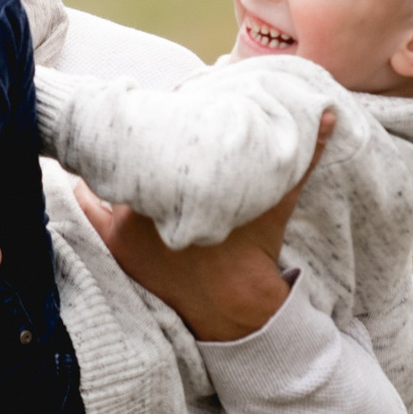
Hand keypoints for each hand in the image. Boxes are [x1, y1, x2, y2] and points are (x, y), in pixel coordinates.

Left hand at [74, 109, 334, 341]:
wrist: (237, 307)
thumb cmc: (253, 249)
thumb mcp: (277, 198)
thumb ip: (300, 156)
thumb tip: (329, 115)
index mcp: (177, 178)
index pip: (150, 134)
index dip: (145, 118)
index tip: (144, 106)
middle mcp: (145, 199)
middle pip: (126, 156)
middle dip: (128, 142)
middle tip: (130, 127)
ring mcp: (125, 226)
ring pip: (102, 181)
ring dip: (105, 167)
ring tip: (107, 149)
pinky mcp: (117, 250)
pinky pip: (89, 214)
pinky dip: (86, 197)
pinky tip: (83, 180)